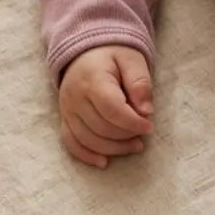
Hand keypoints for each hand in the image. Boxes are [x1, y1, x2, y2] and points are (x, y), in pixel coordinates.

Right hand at [59, 45, 152, 168]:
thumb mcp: (132, 60)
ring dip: (113, 148)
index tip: (149, 126)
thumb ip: (140, 82)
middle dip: (126, 135)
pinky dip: (86, 155)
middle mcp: (75, 96)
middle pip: (100, 127)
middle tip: (144, 134)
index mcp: (93, 79)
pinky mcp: (64, 118)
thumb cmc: (113, 55)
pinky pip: (70, 142)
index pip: (111, 109)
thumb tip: (146, 111)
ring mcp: (67, 109)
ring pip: (87, 139)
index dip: (132, 122)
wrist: (86, 52)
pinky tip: (104, 162)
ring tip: (134, 146)